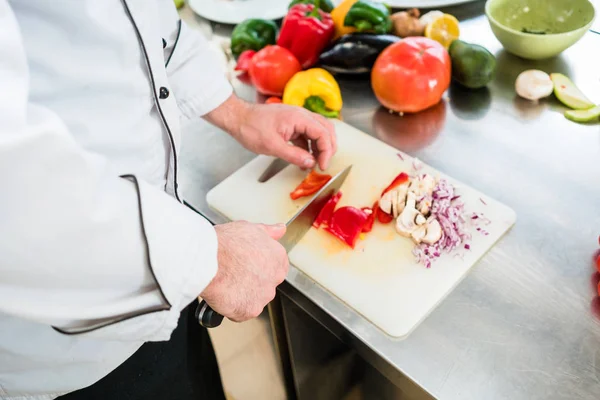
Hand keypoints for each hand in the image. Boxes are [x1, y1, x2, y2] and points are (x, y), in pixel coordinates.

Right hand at [200, 221, 288, 321]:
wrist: (207, 261)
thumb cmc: (225, 244)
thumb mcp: (249, 228)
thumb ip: (268, 232)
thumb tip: (280, 229)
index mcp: (278, 257)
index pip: (276, 265)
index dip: (258, 265)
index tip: (246, 264)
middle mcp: (275, 277)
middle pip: (266, 283)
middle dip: (251, 281)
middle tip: (233, 273)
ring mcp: (264, 295)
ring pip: (255, 298)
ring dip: (243, 295)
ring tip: (227, 283)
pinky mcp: (250, 310)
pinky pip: (242, 312)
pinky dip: (233, 307)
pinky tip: (224, 295)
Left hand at [204, 95, 336, 169]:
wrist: (238, 118)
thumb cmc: (251, 127)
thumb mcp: (272, 146)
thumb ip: (293, 155)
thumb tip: (310, 163)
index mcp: (299, 117)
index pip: (323, 133)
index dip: (326, 151)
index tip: (322, 165)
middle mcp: (301, 115)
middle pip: (325, 129)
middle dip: (328, 147)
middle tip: (324, 163)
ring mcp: (297, 119)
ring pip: (318, 132)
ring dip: (320, 147)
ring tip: (316, 163)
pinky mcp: (291, 124)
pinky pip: (306, 135)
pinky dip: (309, 147)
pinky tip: (305, 159)